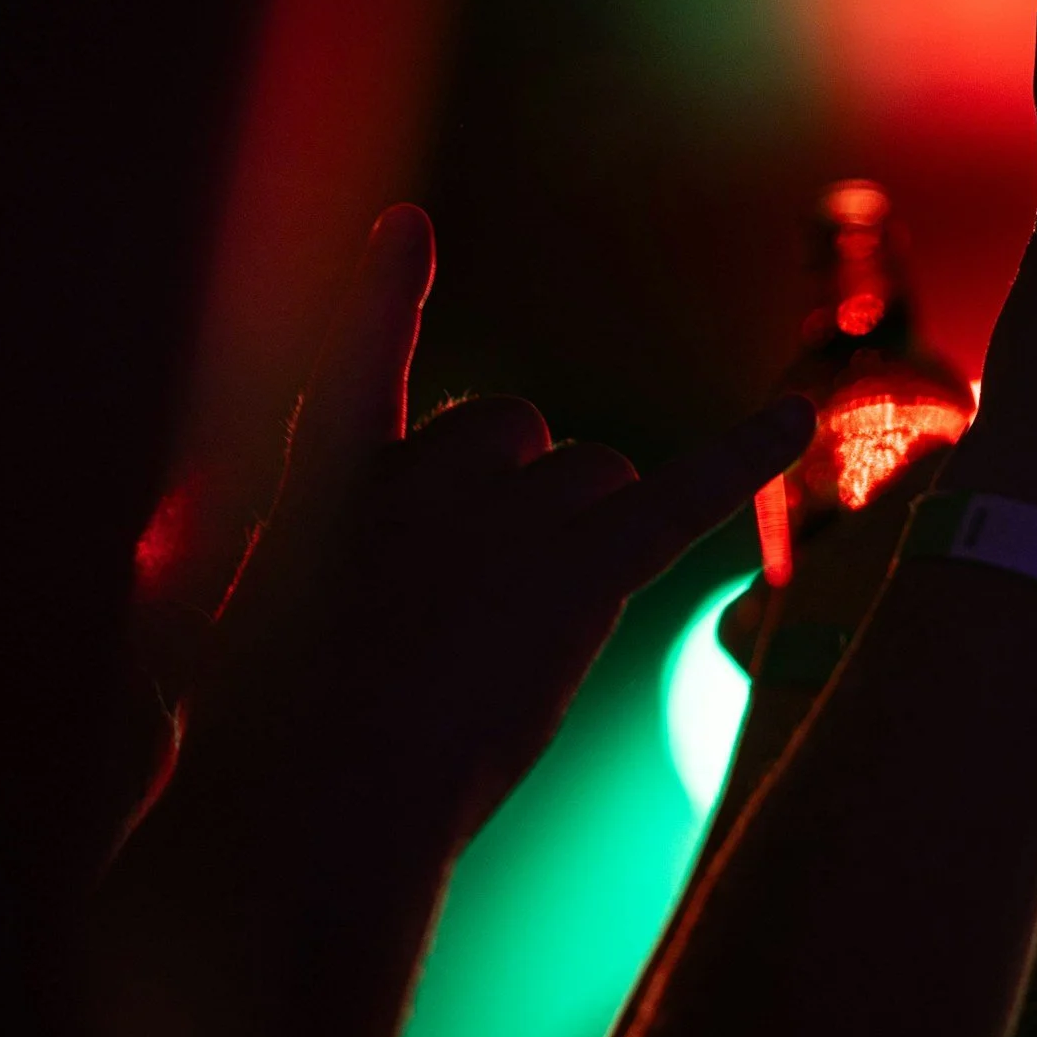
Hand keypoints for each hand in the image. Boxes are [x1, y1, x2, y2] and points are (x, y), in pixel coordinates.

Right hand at [171, 203, 812, 846]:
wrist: (318, 810)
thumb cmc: (271, 754)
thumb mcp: (241, 644)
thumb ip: (278, 576)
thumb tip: (308, 569)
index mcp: (324, 490)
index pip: (354, 367)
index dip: (384, 298)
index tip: (408, 226)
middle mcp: (422, 475)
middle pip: (514, 426)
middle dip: (525, 492)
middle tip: (479, 605)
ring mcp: (503, 519)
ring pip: (595, 472)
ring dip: (587, 529)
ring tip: (523, 634)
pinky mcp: (577, 573)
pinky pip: (677, 495)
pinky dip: (743, 456)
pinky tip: (795, 419)